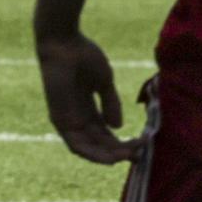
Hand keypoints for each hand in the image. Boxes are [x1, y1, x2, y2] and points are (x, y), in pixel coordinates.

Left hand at [37, 32, 141, 163]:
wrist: (64, 42)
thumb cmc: (82, 55)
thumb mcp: (103, 82)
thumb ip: (111, 104)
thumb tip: (118, 127)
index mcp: (85, 108)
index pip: (103, 133)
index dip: (121, 142)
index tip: (141, 144)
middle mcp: (75, 117)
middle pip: (98, 143)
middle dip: (119, 152)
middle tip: (139, 155)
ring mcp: (66, 119)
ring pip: (88, 149)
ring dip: (108, 156)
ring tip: (129, 157)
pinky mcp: (59, 119)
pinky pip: (75, 145)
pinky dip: (93, 154)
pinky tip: (111, 159)